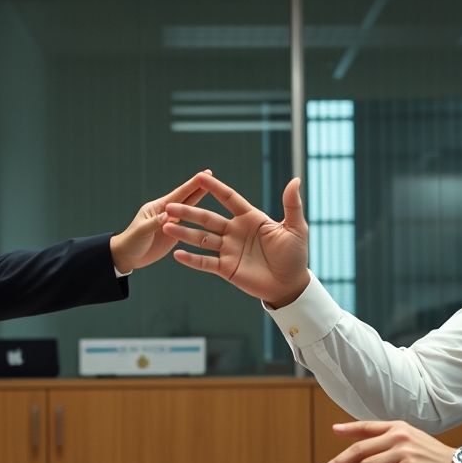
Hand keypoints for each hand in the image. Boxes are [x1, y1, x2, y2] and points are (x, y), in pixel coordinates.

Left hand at [108, 171, 209, 272]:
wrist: (127, 257)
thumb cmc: (130, 242)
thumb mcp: (142, 231)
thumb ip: (155, 222)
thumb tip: (169, 214)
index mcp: (158, 208)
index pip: (178, 194)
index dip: (192, 185)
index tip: (204, 174)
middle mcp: (167, 212)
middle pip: (187, 198)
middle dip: (199, 187)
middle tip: (211, 175)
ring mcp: (171, 223)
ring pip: (190, 210)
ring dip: (200, 200)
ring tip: (214, 191)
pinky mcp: (175, 234)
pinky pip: (189, 225)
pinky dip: (198, 220)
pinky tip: (208, 216)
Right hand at [162, 173, 309, 307]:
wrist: (291, 285)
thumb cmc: (296, 255)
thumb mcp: (296, 228)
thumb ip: (292, 205)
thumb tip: (296, 180)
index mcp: (250, 218)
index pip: (229, 199)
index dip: (215, 189)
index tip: (200, 177)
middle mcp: (235, 231)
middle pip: (208, 218)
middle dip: (189, 212)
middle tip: (170, 205)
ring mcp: (228, 249)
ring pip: (202, 239)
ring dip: (184, 233)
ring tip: (165, 226)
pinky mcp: (226, 268)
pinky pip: (205, 262)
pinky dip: (191, 259)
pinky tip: (176, 254)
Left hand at [316, 420, 461, 462]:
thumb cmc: (434, 461)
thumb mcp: (411, 444)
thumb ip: (389, 446)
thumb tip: (363, 460)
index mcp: (397, 428)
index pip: (366, 427)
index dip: (348, 429)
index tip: (334, 431)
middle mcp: (398, 436)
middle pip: (358, 450)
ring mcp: (403, 452)